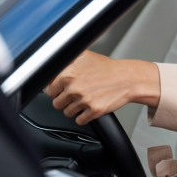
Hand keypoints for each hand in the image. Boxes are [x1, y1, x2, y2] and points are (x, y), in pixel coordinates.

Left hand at [46, 51, 160, 124]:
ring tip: (85, 100)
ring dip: (74, 109)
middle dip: (65, 100)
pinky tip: (90, 107)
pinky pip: (79, 120)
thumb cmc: (106, 68)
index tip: (64, 88)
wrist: (127, 78)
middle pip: (57, 103)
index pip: (49, 89)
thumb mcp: (84, 56)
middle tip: (76, 94)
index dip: (57, 89)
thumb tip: (49, 66)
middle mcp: (74, 87)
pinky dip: (84, 117)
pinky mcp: (94, 111)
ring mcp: (84, 100)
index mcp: (68, 73)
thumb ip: (65, 61)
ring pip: (67, 113)